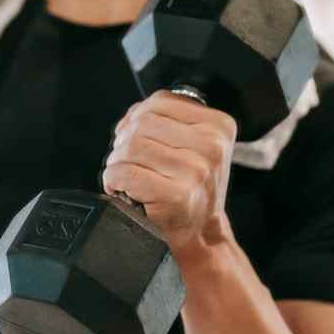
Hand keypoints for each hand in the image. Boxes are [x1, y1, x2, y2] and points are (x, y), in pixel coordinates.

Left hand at [102, 91, 236, 260]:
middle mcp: (212, 146)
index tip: (135, 138)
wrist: (200, 233)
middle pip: (143, 123)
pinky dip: (114, 180)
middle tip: (128, 162)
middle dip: (125, 142)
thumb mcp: (194, 145)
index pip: (160, 101)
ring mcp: (196, 171)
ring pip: (132, 146)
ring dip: (118, 162)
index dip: (137, 117)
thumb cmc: (191, 187)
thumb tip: (131, 116)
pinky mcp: (176, 195)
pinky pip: (126, 173)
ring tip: (127, 177)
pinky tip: (124, 189)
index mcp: (219, 126)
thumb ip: (166, 120)